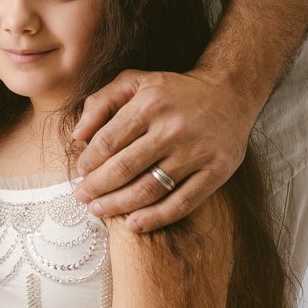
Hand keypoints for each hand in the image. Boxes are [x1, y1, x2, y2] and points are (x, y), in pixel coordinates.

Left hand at [73, 68, 252, 231]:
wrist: (230, 93)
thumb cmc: (174, 91)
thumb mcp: (135, 82)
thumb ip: (101, 102)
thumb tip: (78, 135)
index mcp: (149, 104)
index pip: (108, 141)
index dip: (89, 162)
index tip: (81, 172)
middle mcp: (172, 129)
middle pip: (124, 168)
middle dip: (97, 187)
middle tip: (83, 197)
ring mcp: (196, 152)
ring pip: (149, 189)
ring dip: (119, 205)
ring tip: (99, 211)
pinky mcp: (216, 172)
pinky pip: (182, 203)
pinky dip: (156, 218)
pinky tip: (134, 225)